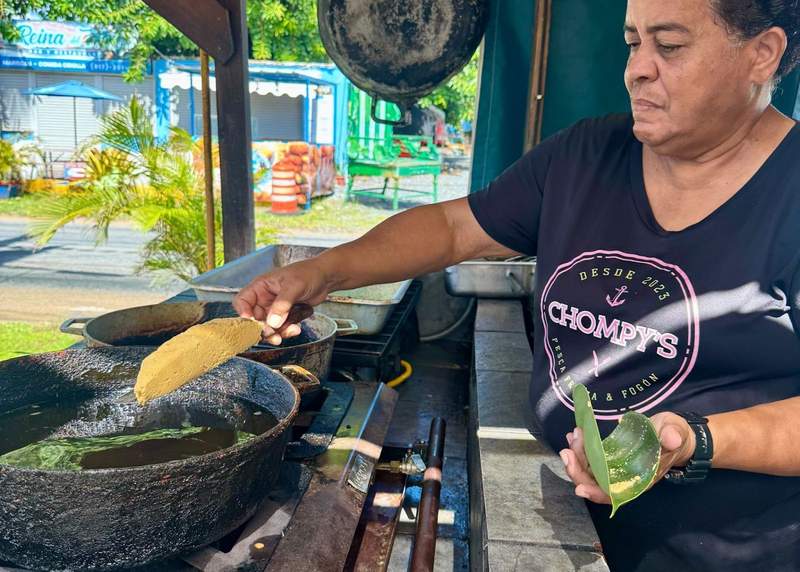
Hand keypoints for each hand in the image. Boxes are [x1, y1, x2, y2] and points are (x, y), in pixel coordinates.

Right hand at [233, 260, 330, 344]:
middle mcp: (265, 298)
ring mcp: (274, 308)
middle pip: (255, 319)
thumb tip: (272, 322)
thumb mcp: (294, 286)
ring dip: (279, 332)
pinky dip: (288, 330)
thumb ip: (282, 304)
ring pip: (268, 327)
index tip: (252, 324)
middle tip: (274, 335)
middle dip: (264, 329)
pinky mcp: (285, 316)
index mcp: (261, 286)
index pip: (242, 301)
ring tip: (293, 329)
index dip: (244, 313)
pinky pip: (281, 328)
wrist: (326, 278)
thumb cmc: (309, 273)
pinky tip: (297, 327)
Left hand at [559, 412, 695, 503]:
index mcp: (640, 480)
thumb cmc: (675, 436)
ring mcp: (615, 468)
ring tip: (572, 436)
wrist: (675, 433)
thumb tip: (670, 439)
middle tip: (567, 451)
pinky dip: (580, 449)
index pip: (614, 494)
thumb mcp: (676, 432)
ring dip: (576, 457)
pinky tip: (574, 435)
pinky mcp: (610, 457)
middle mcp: (624, 478)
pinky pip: (590, 458)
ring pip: (589, 470)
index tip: (580, 488)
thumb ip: (672, 436)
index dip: (596, 493)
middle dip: (577, 471)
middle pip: (595, 483)